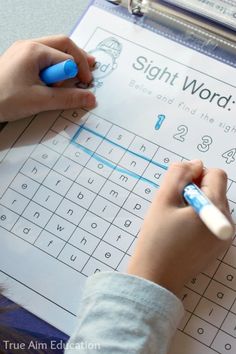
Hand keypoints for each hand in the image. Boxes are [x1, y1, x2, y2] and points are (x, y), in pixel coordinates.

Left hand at [0, 35, 95, 121]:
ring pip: (53, 51)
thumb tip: (89, 98)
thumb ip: (68, 98)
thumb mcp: (41, 100)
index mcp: (34, 51)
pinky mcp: (20, 62)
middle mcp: (28, 47)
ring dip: (65, 65)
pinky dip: (53, 70)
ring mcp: (23, 53)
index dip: (80, 70)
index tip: (85, 85)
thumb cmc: (3, 98)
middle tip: (88, 73)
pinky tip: (55, 82)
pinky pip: (43, 60)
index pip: (67, 56)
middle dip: (77, 60)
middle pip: (62, 45)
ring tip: (74, 79)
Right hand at [127, 160, 233, 296]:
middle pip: (215, 190)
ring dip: (193, 204)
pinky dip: (196, 218)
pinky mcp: (217, 246)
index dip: (195, 175)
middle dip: (194, 191)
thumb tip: (195, 164)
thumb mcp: (163, 200)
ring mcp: (224, 237)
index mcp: (216, 210)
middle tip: (172, 207)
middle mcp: (228, 223)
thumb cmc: (157, 240)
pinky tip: (180, 231)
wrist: (155, 278)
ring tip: (174, 221)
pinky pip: (210, 220)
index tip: (178, 190)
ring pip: (211, 204)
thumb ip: (179, 175)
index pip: (216, 174)